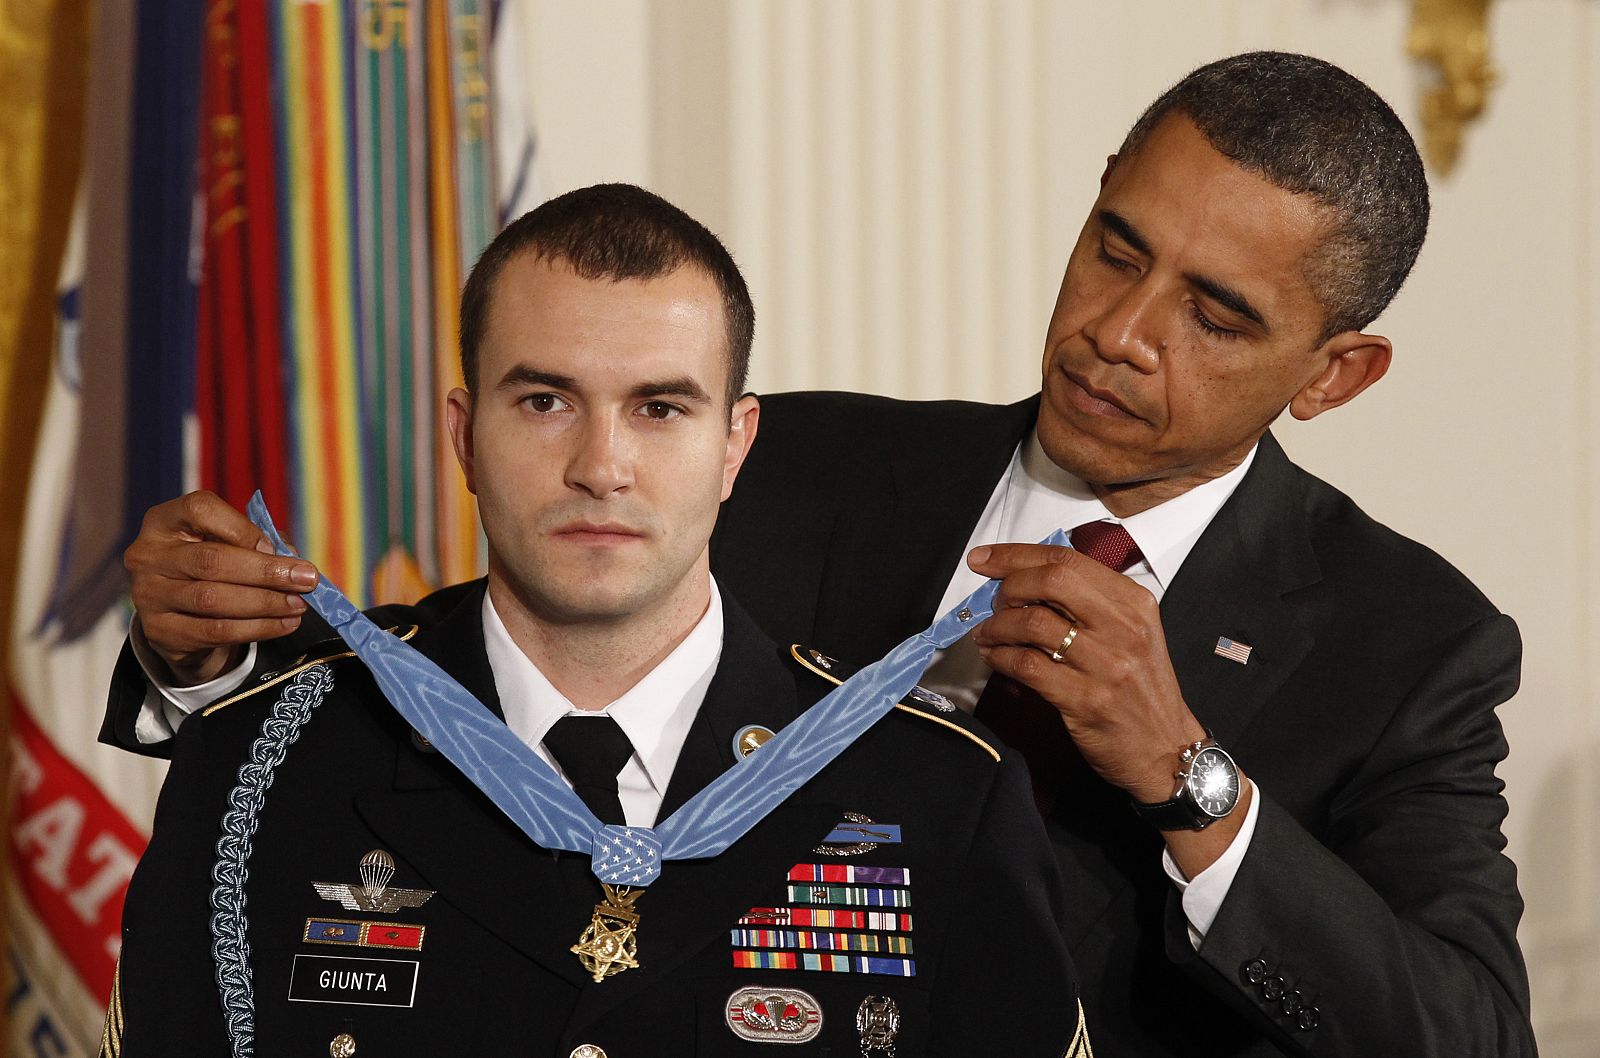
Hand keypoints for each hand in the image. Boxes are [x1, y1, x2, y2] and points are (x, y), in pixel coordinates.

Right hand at [123, 491, 318, 685]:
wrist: (180, 616)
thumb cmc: (214, 566)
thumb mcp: (229, 543)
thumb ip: (259, 542)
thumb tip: (289, 558)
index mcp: (164, 520)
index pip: (200, 510)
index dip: (242, 528)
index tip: (276, 548)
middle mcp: (147, 555)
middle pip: (211, 560)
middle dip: (266, 572)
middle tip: (306, 580)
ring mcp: (148, 595)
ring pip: (213, 599)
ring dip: (265, 603)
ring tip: (299, 605)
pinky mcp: (159, 631)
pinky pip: (214, 631)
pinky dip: (256, 628)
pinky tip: (284, 624)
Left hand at [968, 542, 1249, 875]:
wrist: (1166, 750)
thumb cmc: (1140, 690)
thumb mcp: (1130, 634)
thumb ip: (1088, 605)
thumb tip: (1023, 582)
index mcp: (1134, 603)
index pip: (1067, 561)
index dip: (1017, 555)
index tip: (985, 559)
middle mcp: (1124, 628)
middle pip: (1052, 581)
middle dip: (1008, 585)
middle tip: (992, 601)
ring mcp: (1107, 665)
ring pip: (1034, 624)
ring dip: (997, 625)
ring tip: (987, 633)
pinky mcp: (1087, 701)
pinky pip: (1029, 667)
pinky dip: (1001, 658)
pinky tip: (995, 658)